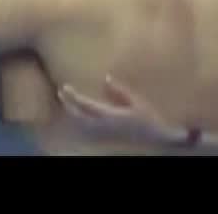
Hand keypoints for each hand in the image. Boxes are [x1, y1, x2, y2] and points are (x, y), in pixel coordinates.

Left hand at [57, 75, 193, 145]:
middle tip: (62, 93)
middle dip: (69, 104)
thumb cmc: (148, 118)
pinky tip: (79, 116)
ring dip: (73, 112)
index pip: (85, 105)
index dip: (73, 96)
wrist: (155, 138)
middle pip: (79, 116)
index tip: (64, 87)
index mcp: (109, 115)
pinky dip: (80, 121)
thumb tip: (105, 79)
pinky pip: (87, 130)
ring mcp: (103, 133)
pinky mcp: (106, 137)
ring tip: (67, 102)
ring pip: (81, 124)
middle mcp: (103, 126)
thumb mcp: (136, 101)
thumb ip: (119, 91)